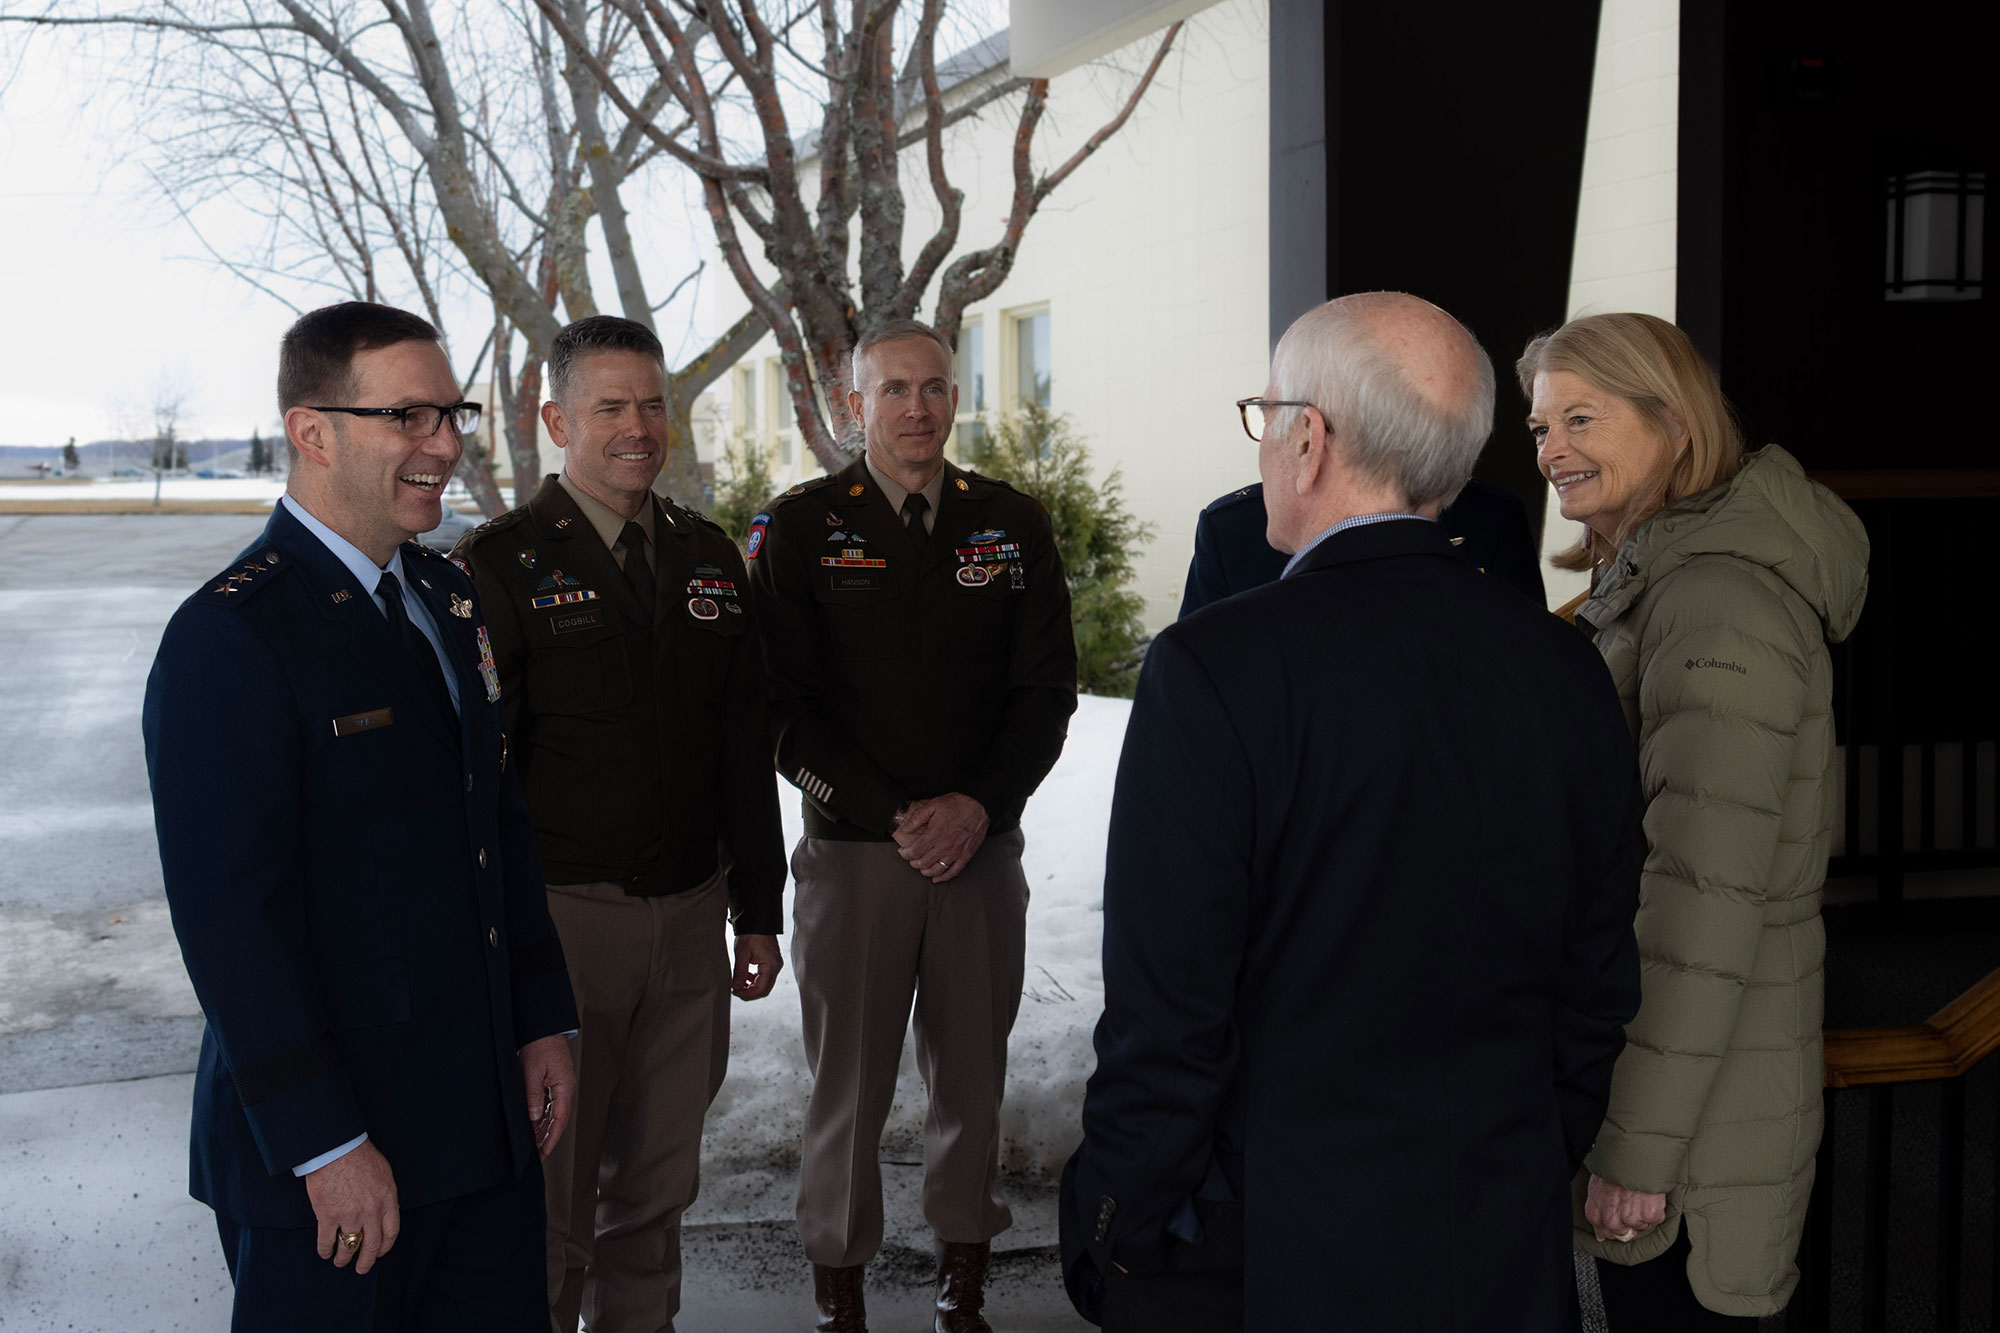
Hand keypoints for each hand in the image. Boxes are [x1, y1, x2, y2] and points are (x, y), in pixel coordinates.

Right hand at [305, 1140, 398, 1274]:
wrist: (336, 1149)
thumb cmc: (360, 1156)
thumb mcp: (384, 1174)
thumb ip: (385, 1195)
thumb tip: (383, 1211)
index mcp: (388, 1200)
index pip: (391, 1232)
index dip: (385, 1247)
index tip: (380, 1253)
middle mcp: (371, 1212)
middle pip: (372, 1245)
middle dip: (366, 1261)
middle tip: (362, 1268)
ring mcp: (350, 1216)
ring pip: (349, 1247)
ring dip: (344, 1258)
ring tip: (340, 1262)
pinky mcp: (328, 1216)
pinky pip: (327, 1241)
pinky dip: (325, 1250)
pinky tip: (325, 1253)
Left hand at [520, 1033, 574, 1158]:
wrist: (542, 1028)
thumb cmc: (540, 1046)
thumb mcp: (533, 1072)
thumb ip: (534, 1096)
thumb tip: (533, 1117)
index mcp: (564, 1088)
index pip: (560, 1120)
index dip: (552, 1138)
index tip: (544, 1152)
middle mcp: (564, 1090)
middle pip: (557, 1120)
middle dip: (547, 1138)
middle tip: (536, 1155)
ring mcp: (559, 1087)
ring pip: (552, 1114)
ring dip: (543, 1129)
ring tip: (532, 1144)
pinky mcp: (552, 1084)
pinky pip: (548, 1106)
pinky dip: (541, 1117)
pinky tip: (532, 1125)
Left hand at [733, 933, 782, 1000]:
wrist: (757, 920)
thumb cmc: (751, 934)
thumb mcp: (742, 954)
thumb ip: (739, 973)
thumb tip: (736, 987)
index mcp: (771, 966)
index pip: (760, 989)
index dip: (747, 994)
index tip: (735, 992)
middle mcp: (776, 966)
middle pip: (764, 989)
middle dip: (749, 992)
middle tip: (736, 991)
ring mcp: (775, 964)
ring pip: (764, 984)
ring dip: (752, 986)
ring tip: (738, 984)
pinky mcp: (772, 961)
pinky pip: (765, 976)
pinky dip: (755, 979)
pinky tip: (746, 976)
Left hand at [894, 793, 988, 882]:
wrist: (980, 808)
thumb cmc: (958, 805)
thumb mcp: (934, 804)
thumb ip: (918, 817)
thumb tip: (906, 828)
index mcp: (935, 834)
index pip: (915, 851)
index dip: (906, 854)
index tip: (903, 852)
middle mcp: (944, 846)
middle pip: (923, 863)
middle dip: (914, 863)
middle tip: (911, 859)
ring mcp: (956, 853)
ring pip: (936, 870)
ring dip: (926, 871)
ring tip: (922, 867)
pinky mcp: (965, 856)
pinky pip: (953, 872)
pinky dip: (943, 878)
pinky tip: (937, 878)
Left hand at [1585, 1173, 1666, 1241]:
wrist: (1629, 1154)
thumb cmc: (1611, 1167)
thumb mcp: (1595, 1187)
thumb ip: (1598, 1211)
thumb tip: (1600, 1234)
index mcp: (1595, 1215)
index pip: (1604, 1234)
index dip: (1614, 1225)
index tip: (1619, 1217)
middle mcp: (1612, 1221)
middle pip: (1624, 1234)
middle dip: (1628, 1222)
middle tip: (1630, 1202)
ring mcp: (1632, 1219)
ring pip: (1641, 1226)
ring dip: (1642, 1213)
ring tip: (1638, 1194)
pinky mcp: (1651, 1215)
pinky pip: (1656, 1218)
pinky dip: (1656, 1208)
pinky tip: (1649, 1194)